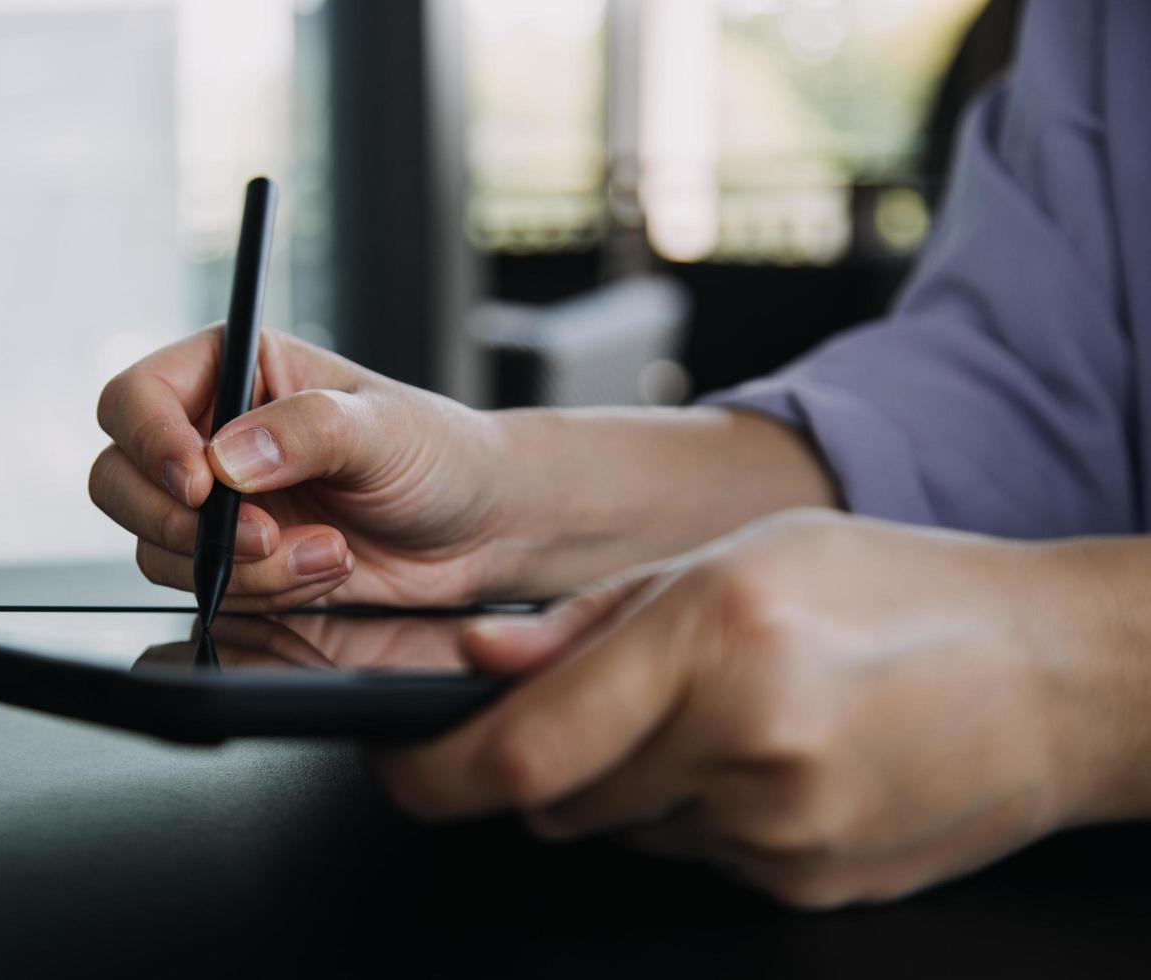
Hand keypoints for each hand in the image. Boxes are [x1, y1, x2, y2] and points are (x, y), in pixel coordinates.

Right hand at [90, 325, 508, 610]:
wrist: (477, 530)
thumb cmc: (438, 454)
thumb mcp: (382, 428)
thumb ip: (305, 432)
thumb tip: (229, 459)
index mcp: (233, 371)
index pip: (136, 398)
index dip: (150, 442)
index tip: (199, 484)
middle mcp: (210, 436)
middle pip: (119, 480)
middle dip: (183, 523)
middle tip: (261, 536)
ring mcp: (216, 506)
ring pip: (157, 547)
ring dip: (239, 567)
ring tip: (327, 551)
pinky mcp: (234, 563)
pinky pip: (204, 590)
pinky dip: (261, 594)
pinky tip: (326, 570)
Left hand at [376, 510, 1122, 907]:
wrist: (1056, 680)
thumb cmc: (901, 592)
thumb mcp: (736, 558)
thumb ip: (592, 618)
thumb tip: (484, 660)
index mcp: (714, 639)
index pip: (523, 748)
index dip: (436, 773)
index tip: (402, 770)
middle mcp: (744, 744)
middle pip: (560, 799)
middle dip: (552, 759)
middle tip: (616, 703)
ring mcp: (779, 832)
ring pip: (624, 832)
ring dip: (633, 785)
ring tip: (723, 718)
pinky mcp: (806, 886)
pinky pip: (695, 861)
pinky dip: (698, 819)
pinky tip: (770, 762)